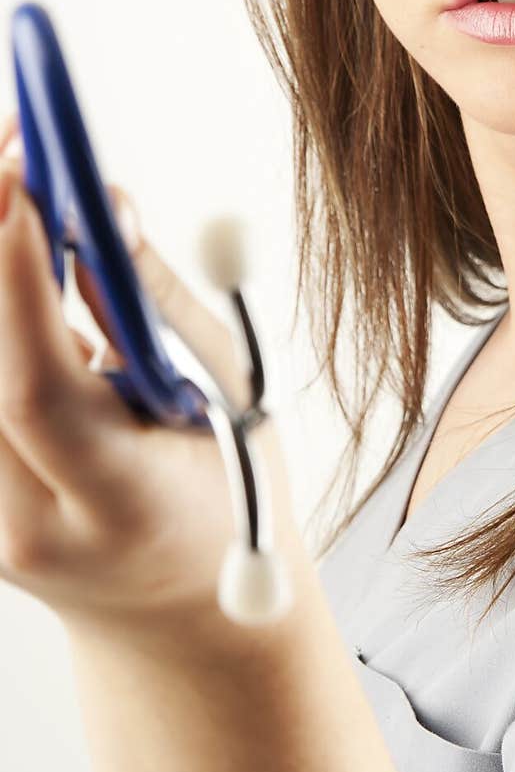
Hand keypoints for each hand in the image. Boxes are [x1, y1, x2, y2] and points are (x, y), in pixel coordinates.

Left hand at [0, 114, 297, 633]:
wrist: (181, 627)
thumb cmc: (231, 509)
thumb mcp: (235, 409)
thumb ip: (166, 311)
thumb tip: (101, 209)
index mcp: (122, 509)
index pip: (37, 396)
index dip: (17, 283)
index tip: (25, 175)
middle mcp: (28, 523)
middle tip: (10, 144)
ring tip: (15, 181)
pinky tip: (12, 252)